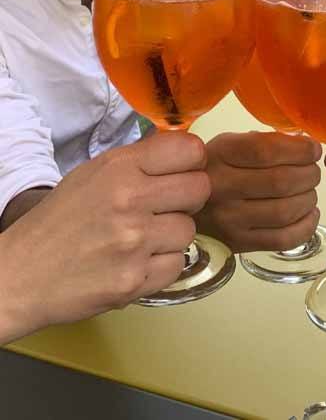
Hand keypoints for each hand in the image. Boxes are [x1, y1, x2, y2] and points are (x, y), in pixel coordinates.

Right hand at [1, 132, 209, 338]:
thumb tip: (184, 149)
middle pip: (200, 189)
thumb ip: (141, 160)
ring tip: (143, 238)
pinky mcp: (134, 280)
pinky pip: (176, 265)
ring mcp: (134, 242)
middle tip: (168, 207)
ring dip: (172, 236)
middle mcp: (130, 199)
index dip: (192, 162)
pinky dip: (161, 266)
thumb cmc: (61, 220)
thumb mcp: (96, 173)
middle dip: (189, 198)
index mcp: (120, 167)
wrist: (22, 273)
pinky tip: (137, 262)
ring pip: (189, 230)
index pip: (189, 150)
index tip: (183, 172)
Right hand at [197, 132, 321, 252]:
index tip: (313, 148)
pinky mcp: (239, 244)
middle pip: (282, 181)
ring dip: (309, 198)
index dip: (299, 149)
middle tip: (313, 170)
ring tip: (308, 191)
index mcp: (220, 155)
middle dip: (309, 173)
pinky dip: (306, 226)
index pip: (267, 150)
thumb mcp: (227, 144)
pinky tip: (308, 213)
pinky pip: (283, 240)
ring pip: (286, 211)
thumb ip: (263, 142)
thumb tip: (305, 144)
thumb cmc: (214, 170)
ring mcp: (230, 220)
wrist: (177, 208)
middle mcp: (222, 188)